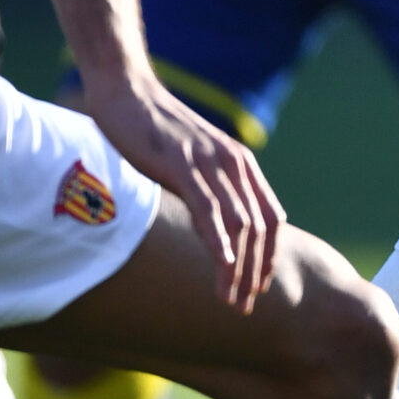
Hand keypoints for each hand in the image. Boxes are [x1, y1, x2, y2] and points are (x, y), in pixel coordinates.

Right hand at [79, 66, 282, 310]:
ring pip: (238, 223)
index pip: (271, 219)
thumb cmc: (155, 132)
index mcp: (242, 165)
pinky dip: (218, 238)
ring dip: (237, 267)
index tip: (258, 287)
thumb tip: (218, 230)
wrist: (128, 93)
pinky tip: (222, 263)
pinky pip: (208, 207)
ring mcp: (210, 161)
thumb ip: (211, 192)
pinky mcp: (182, 161)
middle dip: (255, 272)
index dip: (269, 256)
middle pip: (260, 228)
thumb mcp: (194, 165)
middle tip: (245, 306)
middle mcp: (234, 163)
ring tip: (229, 299)